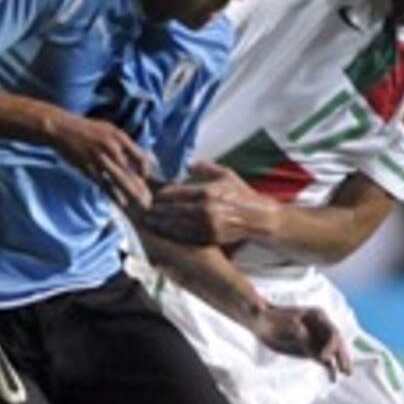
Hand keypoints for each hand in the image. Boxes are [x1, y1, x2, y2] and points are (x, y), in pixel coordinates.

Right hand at [48, 112, 151, 208]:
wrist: (61, 128)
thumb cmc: (87, 130)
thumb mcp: (109, 130)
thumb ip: (123, 143)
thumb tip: (137, 156)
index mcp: (119, 137)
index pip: (140, 156)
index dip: (146, 169)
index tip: (145, 178)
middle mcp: (111, 148)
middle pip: (132, 171)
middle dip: (142, 188)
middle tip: (150, 201)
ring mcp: (99, 158)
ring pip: (120, 179)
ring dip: (132, 194)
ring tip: (141, 205)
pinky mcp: (87, 167)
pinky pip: (104, 183)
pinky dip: (114, 194)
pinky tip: (122, 203)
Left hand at [144, 160, 277, 244]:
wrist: (258, 218)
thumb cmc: (241, 194)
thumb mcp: (225, 174)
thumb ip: (204, 167)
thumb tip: (187, 164)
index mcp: (207, 192)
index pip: (173, 193)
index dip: (159, 195)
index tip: (153, 194)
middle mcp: (205, 210)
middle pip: (169, 211)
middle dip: (155, 210)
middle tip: (145, 209)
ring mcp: (206, 226)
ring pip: (173, 226)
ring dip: (159, 224)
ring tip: (150, 221)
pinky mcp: (208, 238)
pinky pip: (184, 237)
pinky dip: (171, 234)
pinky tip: (165, 230)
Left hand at [253, 305, 351, 378]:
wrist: (262, 322)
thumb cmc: (272, 318)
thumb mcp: (285, 323)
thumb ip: (298, 332)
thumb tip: (306, 339)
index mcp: (318, 316)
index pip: (332, 332)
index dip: (331, 346)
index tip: (323, 358)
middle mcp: (321, 327)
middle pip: (336, 343)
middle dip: (342, 356)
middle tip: (345, 370)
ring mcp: (316, 339)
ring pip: (333, 352)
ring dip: (340, 362)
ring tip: (346, 374)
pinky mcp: (310, 350)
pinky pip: (323, 359)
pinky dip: (328, 368)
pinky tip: (333, 378)